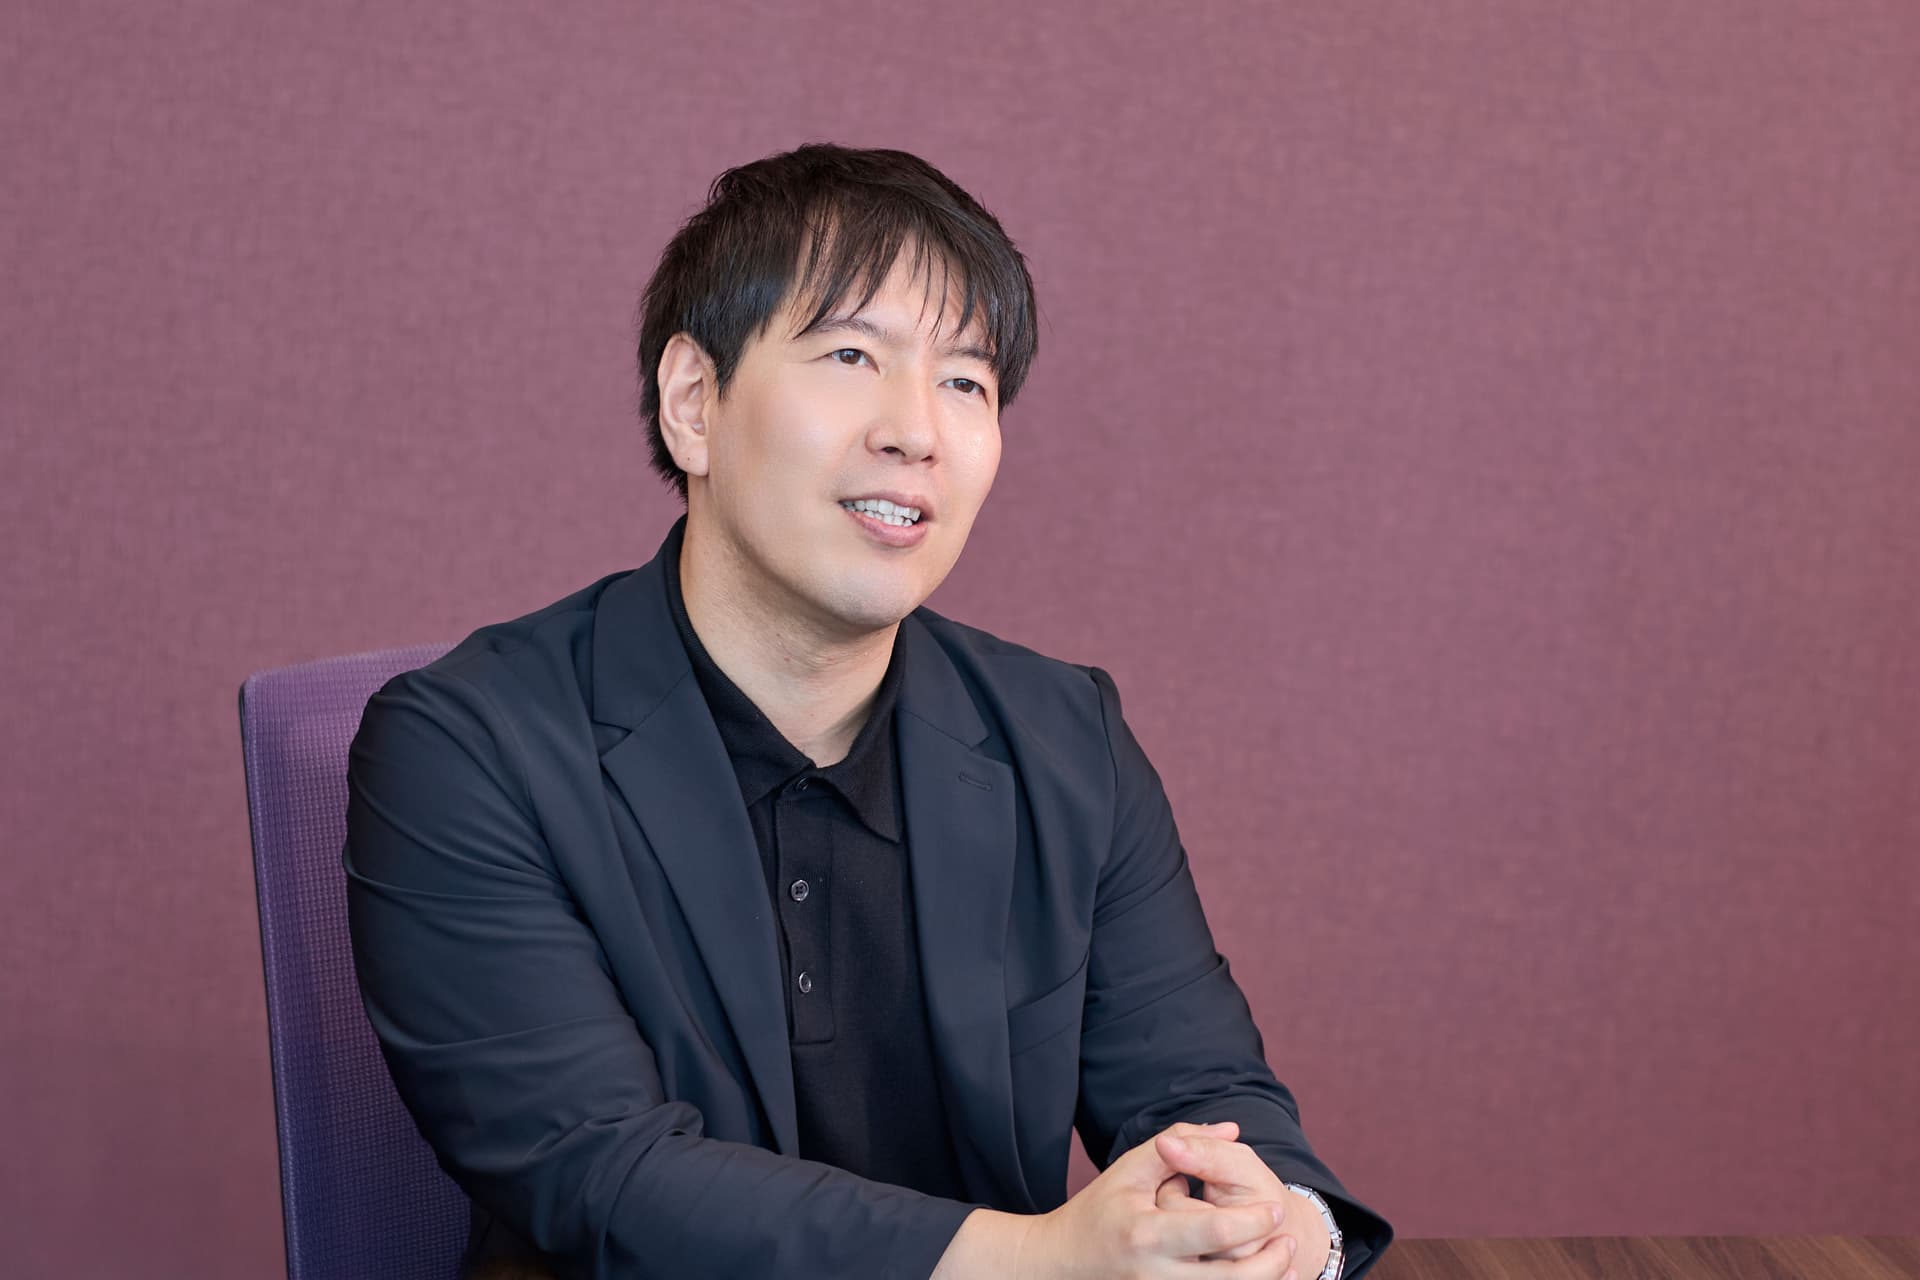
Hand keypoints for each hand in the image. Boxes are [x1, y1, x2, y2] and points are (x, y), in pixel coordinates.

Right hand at [1019, 1121, 1298, 1278]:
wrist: (1060, 1263)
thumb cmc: (1099, 1211)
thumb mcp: (1129, 1170)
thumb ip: (1181, 1144)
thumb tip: (1230, 1127)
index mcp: (1146, 1233)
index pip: (1214, 1230)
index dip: (1253, 1220)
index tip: (1275, 1207)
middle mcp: (1155, 1274)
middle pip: (1230, 1278)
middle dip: (1271, 1263)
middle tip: (1290, 1240)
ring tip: (1288, 1264)